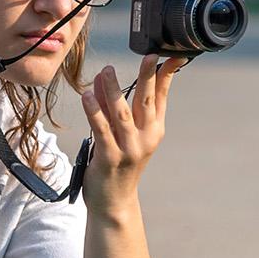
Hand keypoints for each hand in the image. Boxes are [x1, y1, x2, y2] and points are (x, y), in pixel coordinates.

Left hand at [78, 53, 186, 207]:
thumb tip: (103, 77)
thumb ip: (115, 107)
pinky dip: (94, 111)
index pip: (162, 97)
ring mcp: (129, 149)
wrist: (114, 202)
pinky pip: (101, 129)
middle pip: (147, 101)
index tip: (171, 55)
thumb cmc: (118, 165)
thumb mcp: (125, 134)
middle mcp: (146, 138)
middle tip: (148, 55)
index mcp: (154, 130)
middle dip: (148, 76)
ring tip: (106, 70)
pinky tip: (87, 95)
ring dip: (113, 90)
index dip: (166, 75)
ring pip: (122, 113)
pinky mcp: (110, 158)